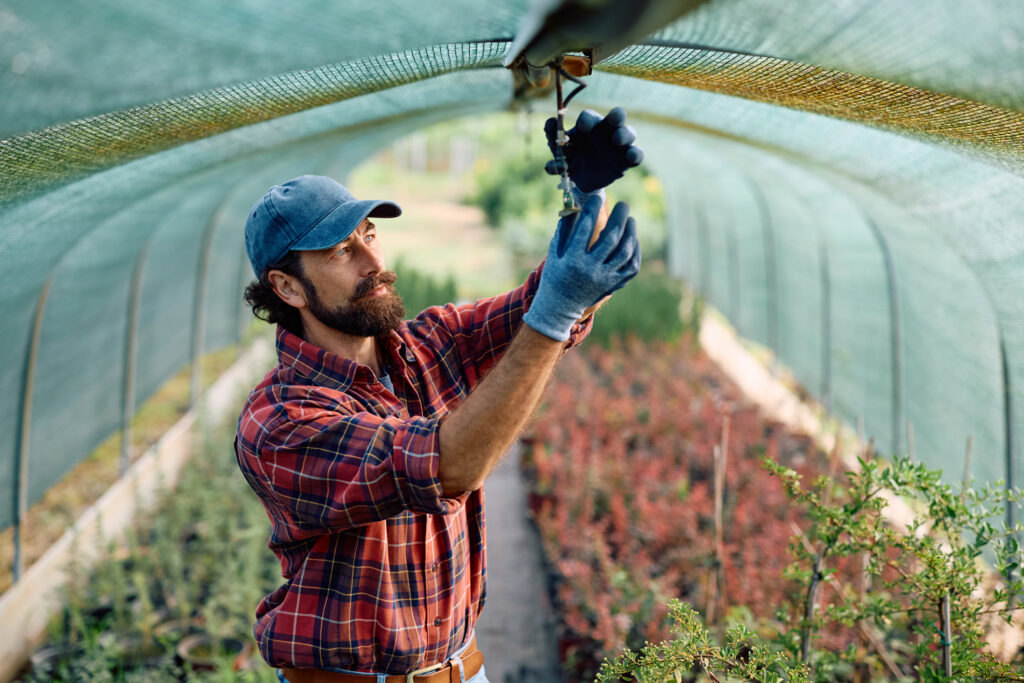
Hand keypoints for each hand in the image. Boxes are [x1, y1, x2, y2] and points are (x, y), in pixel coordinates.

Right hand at [523, 196, 640, 340]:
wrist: (560, 307)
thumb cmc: (556, 274)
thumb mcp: (555, 253)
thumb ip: (564, 230)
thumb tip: (575, 206)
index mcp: (572, 260)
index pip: (585, 230)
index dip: (592, 210)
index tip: (597, 198)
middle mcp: (590, 270)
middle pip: (610, 239)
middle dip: (619, 218)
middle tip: (623, 205)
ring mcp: (604, 279)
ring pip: (625, 253)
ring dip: (631, 233)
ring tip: (630, 220)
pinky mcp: (613, 285)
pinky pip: (631, 267)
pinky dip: (635, 252)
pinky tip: (633, 240)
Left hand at [544, 107, 643, 193]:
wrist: (580, 182)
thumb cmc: (571, 160)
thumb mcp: (561, 151)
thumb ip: (553, 137)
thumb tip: (549, 122)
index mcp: (589, 126)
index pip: (590, 117)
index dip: (587, 119)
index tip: (582, 126)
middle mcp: (606, 131)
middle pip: (615, 118)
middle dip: (616, 116)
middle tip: (616, 117)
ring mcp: (619, 145)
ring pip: (628, 133)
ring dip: (625, 134)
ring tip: (617, 139)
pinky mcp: (626, 160)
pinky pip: (636, 155)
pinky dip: (636, 154)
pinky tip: (631, 156)